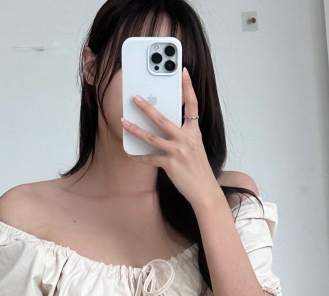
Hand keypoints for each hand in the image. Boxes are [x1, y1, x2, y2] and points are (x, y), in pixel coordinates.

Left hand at [121, 68, 221, 208]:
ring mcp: (178, 151)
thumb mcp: (195, 147)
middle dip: (147, 107)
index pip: (192, 104)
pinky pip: (150, 159)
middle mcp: (186, 138)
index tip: (183, 72)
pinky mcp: (170, 165)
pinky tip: (130, 154)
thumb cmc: (199, 169)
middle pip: (163, 119)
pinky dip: (139, 157)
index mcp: (194, 131)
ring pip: (152, 137)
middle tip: (134, 97)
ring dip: (135, 129)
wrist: (205, 191)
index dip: (188, 87)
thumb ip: (183, 135)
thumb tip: (164, 126)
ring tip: (123, 122)